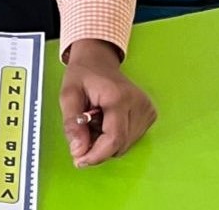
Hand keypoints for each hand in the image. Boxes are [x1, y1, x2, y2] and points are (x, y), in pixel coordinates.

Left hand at [60, 39, 156, 167]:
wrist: (98, 58)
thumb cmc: (83, 74)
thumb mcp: (68, 95)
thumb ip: (71, 124)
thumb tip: (78, 151)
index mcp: (118, 96)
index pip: (114, 139)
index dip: (96, 155)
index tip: (79, 159)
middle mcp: (138, 102)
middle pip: (119, 145)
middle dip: (97, 147)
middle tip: (83, 130)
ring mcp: (147, 108)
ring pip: (124, 145)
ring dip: (106, 142)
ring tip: (96, 121)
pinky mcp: (150, 113)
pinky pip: (130, 139)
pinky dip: (115, 137)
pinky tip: (107, 121)